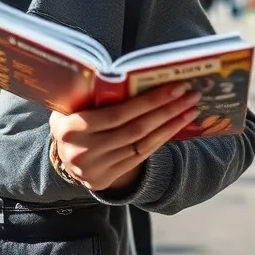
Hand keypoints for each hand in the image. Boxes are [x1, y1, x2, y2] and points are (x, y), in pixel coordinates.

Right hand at [50, 83, 201, 191]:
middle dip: (167, 110)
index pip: (117, 115)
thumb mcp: (73, 105)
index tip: (174, 86)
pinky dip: (161, 139)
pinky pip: (141, 156)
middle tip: (191, 95)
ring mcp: (95, 169)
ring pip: (142, 144)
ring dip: (170, 125)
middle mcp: (82, 152)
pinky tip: (177, 126)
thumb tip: (131, 75)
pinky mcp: (106, 179)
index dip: (148, 101)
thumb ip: (93, 95)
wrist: (63, 155)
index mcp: (71, 129)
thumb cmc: (73, 119)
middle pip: (135, 129)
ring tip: (191, 109)